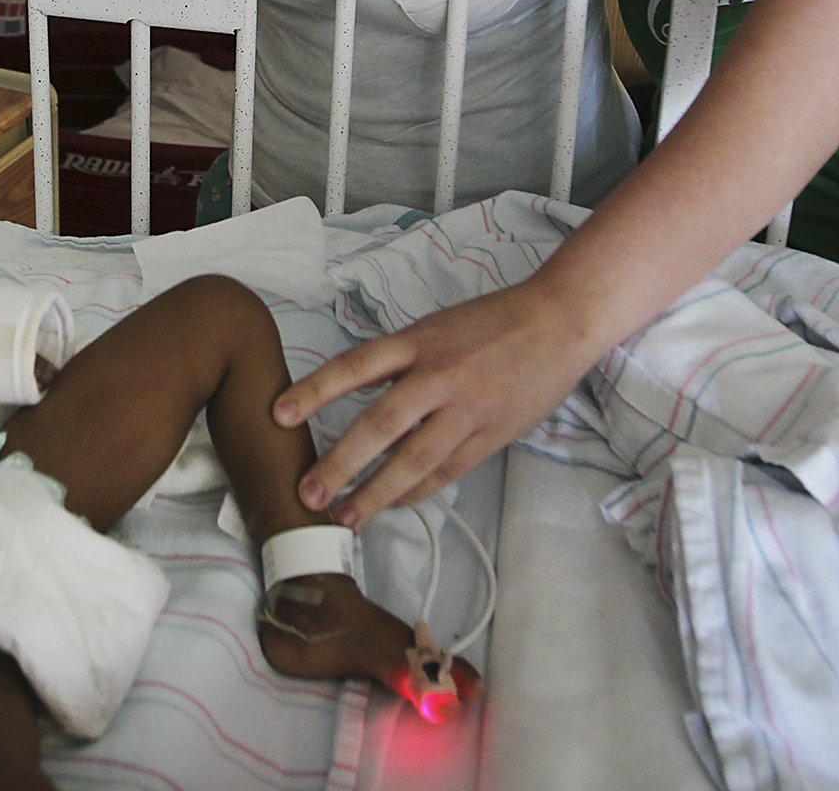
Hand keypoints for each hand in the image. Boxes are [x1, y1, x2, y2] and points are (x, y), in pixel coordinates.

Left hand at [271, 278, 600, 528]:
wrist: (560, 322)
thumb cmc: (492, 322)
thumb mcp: (435, 327)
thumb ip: (398, 359)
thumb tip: (350, 390)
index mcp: (418, 341)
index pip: (355, 366)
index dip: (315, 391)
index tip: (278, 415)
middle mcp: (439, 375)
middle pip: (381, 424)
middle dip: (341, 463)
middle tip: (308, 492)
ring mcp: (467, 409)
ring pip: (414, 460)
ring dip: (376, 493)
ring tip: (344, 516)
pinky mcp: (492, 436)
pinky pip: (446, 471)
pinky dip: (416, 492)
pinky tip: (392, 506)